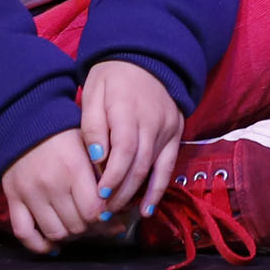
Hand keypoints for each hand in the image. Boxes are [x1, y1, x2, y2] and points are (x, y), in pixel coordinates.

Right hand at [0, 127, 105, 254]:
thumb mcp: (89, 146)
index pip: (94, 210)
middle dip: (92, 229)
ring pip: (55, 233)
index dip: (107, 219)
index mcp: (74, 168)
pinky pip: (24, 233)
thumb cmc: (64, 134)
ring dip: (71, 237)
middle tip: (98, 224)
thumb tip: (122, 207)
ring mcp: (30, 194)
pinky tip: (54, 246)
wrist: (23, 124)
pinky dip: (40, 245)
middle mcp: (51, 184)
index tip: (112, 217)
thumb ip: (104, 173)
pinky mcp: (13, 200)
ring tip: (79, 229)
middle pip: (77, 225)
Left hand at [80, 59, 185, 228]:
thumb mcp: (93, 93)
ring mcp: (168, 129)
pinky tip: (147, 209)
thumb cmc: (113, 77)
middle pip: (139, 164)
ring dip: (136, 194)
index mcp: (130, 110)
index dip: (112, 175)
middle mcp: (153, 122)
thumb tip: (97, 157)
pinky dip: (158, 189)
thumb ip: (93, 125)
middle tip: (103, 211)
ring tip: (118, 212)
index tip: (99, 193)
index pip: (124, 149)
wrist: (147, 57)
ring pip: (154, 168)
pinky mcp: (176, 134)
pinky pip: (169, 166)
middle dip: (121, 191)